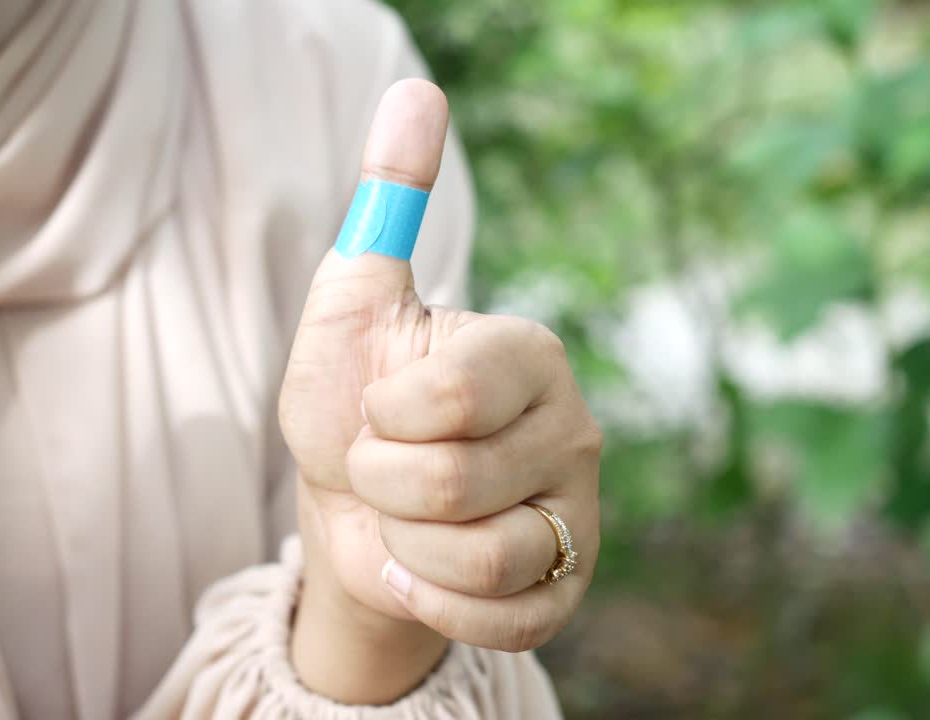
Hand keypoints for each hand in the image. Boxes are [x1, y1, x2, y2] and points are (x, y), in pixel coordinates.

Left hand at [279, 79, 600, 697]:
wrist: (355, 510)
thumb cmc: (355, 404)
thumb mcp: (352, 305)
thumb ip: (387, 207)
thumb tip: (417, 90)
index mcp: (528, 353)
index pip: (450, 396)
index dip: (385, 416)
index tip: (382, 408)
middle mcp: (573, 427)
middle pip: (448, 482)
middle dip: (380, 483)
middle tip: (387, 466)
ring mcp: (576, 511)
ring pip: (475, 557)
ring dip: (404, 544)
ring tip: (409, 517)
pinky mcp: (566, 585)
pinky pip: (500, 617)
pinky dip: (433, 600)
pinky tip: (424, 568)